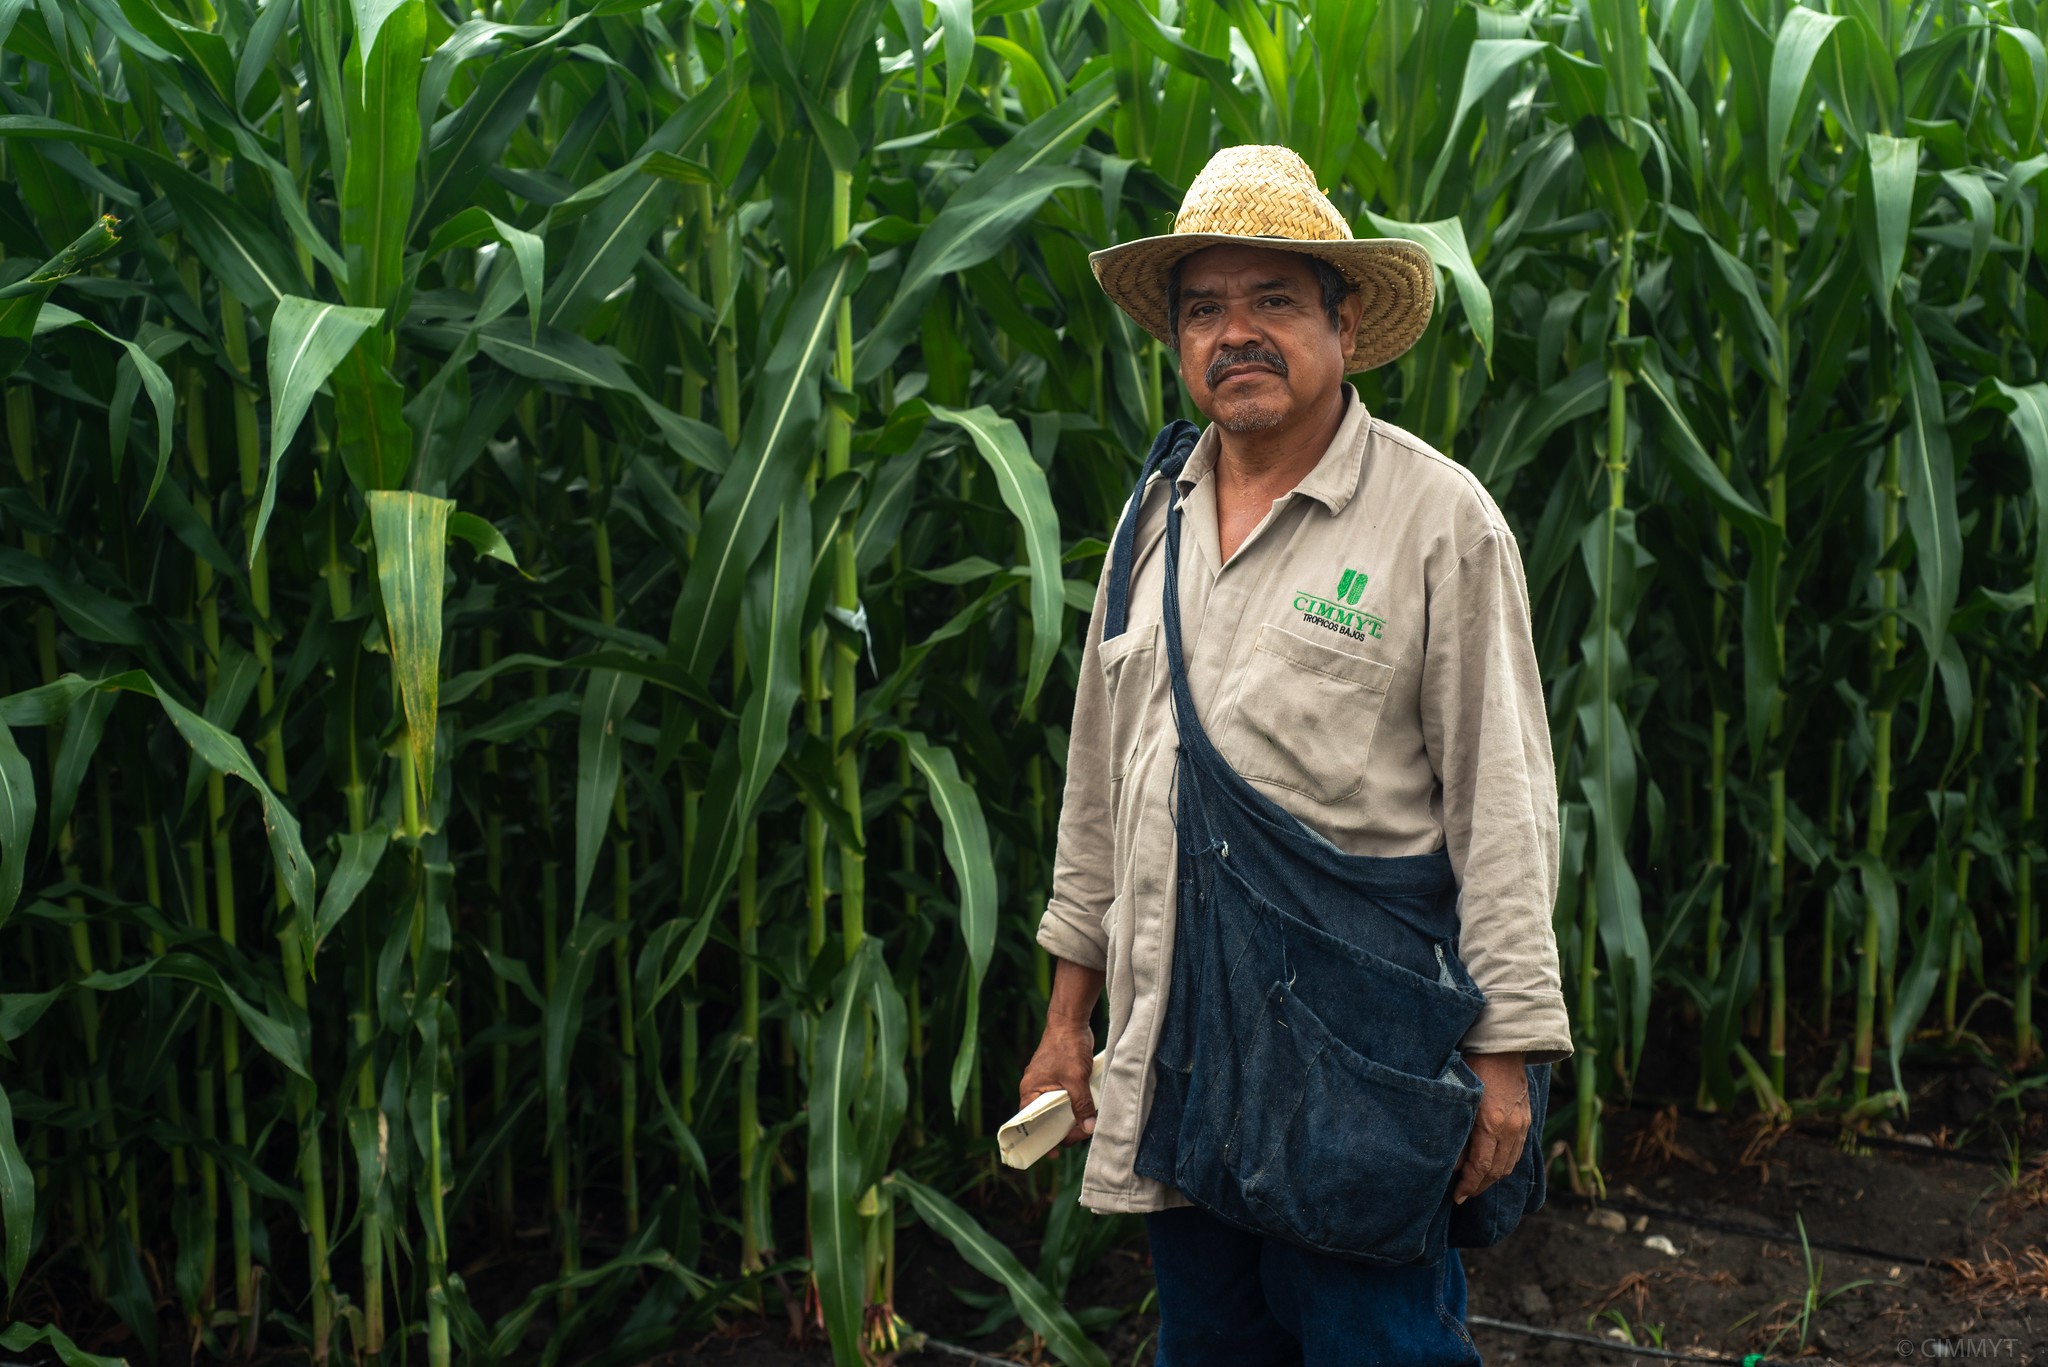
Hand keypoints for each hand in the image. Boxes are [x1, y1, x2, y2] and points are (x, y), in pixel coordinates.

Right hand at [1018, 1021, 1097, 1148]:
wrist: (1071, 1021)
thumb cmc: (1067, 1047)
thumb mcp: (1076, 1079)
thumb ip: (1081, 1105)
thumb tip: (1089, 1128)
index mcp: (1030, 1091)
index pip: (1030, 1123)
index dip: (1041, 1139)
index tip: (1055, 1153)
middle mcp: (1035, 1090)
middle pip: (1045, 1120)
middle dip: (1062, 1130)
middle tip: (1082, 1132)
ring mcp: (1046, 1084)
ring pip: (1056, 1110)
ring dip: (1070, 1118)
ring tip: (1087, 1123)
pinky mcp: (1058, 1079)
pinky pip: (1064, 1099)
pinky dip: (1074, 1106)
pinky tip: (1087, 1110)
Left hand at [1452, 1051, 1528, 1204]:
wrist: (1503, 1047)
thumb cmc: (1474, 1067)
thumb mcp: (1460, 1099)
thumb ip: (1459, 1132)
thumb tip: (1454, 1163)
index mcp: (1491, 1123)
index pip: (1481, 1166)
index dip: (1469, 1185)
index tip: (1457, 1196)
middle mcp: (1511, 1128)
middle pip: (1496, 1171)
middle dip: (1479, 1186)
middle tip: (1463, 1195)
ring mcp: (1521, 1125)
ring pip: (1509, 1164)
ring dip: (1492, 1179)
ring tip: (1475, 1184)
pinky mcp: (1526, 1120)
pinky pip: (1517, 1152)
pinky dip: (1504, 1164)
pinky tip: (1491, 1166)